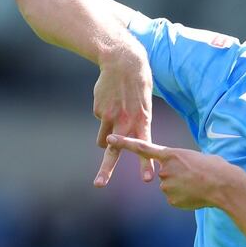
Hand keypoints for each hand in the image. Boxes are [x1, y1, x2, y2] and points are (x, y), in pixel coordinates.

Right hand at [93, 55, 154, 186]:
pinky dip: (104, 114)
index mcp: (142, 121)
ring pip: (103, 140)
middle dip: (106, 170)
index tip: (147, 179)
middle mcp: (125, 122)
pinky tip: (110, 99)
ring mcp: (109, 117)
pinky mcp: (98, 111)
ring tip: (114, 117)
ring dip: (106, 138)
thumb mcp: (145, 106)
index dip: (145, 164)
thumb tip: (121, 142)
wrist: (123, 62)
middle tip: (99, 184)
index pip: (144, 147)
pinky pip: (100, 121)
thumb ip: (137, 125)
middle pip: (113, 152)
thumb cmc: (138, 86)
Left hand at [107, 134, 240, 209]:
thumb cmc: (216, 168)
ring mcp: (166, 186)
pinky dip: (184, 197)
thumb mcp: (195, 157)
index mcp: (171, 154)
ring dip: (181, 186)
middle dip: (176, 175)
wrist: (224, 186)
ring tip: (198, 185)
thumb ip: (180, 163)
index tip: (110, 138)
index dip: (125, 143)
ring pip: (169, 186)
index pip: (142, 147)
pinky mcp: (171, 200)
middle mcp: (164, 170)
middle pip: (163, 173)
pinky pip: (174, 198)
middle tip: (194, 175)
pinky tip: (196, 195)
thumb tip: (177, 175)